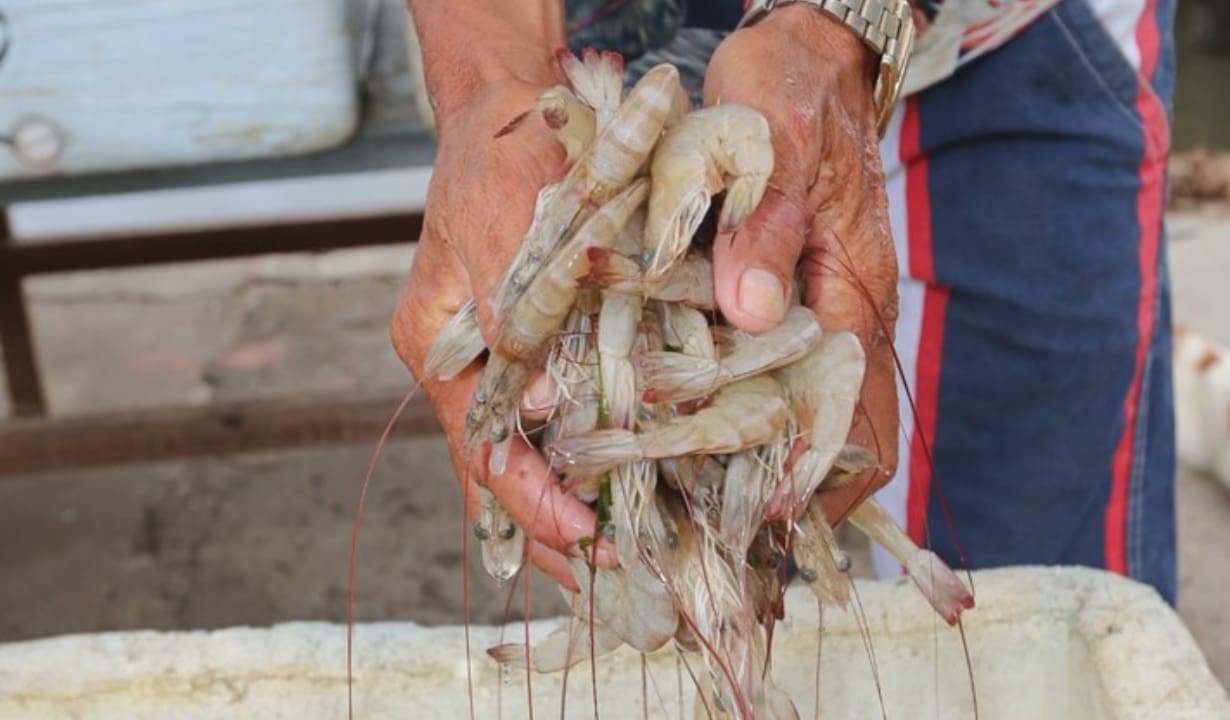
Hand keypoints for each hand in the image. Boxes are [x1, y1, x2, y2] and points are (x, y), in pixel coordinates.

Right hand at [390, 76, 609, 591]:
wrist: (514, 110)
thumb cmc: (502, 158)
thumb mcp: (500, 221)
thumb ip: (508, 309)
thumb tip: (531, 406)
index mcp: (444, 351)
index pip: (483, 455)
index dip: (533, 506)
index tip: (588, 538)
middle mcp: (473, 371)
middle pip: (508, 479)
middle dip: (560, 536)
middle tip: (619, 585)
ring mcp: (509, 365)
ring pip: (539, 463)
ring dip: (581, 513)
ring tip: (632, 567)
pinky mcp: (550, 350)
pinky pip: (570, 425)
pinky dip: (601, 464)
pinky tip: (639, 496)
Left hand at [703, 6, 900, 519]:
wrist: (803, 59)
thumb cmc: (794, 94)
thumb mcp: (780, 144)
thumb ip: (771, 225)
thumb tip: (755, 312)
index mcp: (855, 295)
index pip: (861, 426)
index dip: (818, 485)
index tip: (759, 523)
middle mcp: (836, 320)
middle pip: (820, 444)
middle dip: (770, 498)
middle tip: (703, 540)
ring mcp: (804, 313)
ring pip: (783, 418)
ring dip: (741, 467)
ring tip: (675, 509)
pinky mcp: (768, 299)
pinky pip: (752, 376)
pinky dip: (718, 414)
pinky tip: (665, 433)